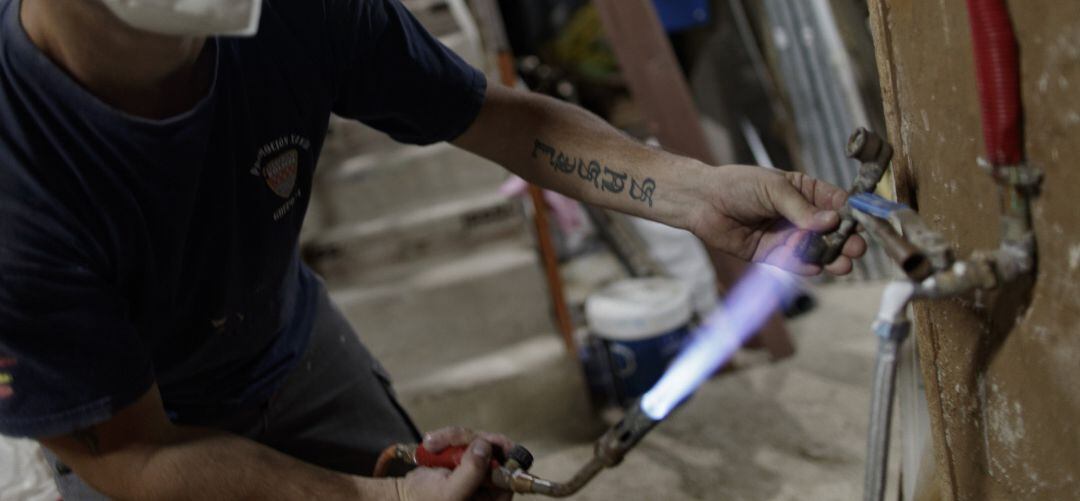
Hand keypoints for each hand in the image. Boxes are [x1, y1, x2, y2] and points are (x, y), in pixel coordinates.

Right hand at [395, 427, 514, 500]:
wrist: (401, 495)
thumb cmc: (424, 500)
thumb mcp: (450, 493)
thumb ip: (472, 471)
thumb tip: (485, 446)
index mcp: (493, 499)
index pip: (511, 473)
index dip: (501, 453)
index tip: (485, 440)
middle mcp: (490, 486)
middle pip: (495, 452)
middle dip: (470, 441)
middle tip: (447, 438)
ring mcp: (477, 471)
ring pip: (479, 441)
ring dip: (454, 437)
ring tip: (431, 443)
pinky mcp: (465, 458)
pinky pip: (466, 438)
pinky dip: (449, 437)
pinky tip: (433, 443)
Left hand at [690, 165, 866, 275]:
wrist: (702, 201)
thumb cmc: (738, 185)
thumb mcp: (773, 188)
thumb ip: (800, 208)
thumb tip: (832, 221)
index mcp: (806, 193)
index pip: (837, 204)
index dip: (852, 214)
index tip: (865, 224)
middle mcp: (800, 216)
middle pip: (831, 232)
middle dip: (845, 240)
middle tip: (856, 248)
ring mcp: (787, 236)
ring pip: (815, 250)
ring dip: (829, 257)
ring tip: (842, 263)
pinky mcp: (771, 255)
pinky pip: (792, 263)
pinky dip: (804, 266)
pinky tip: (814, 267)